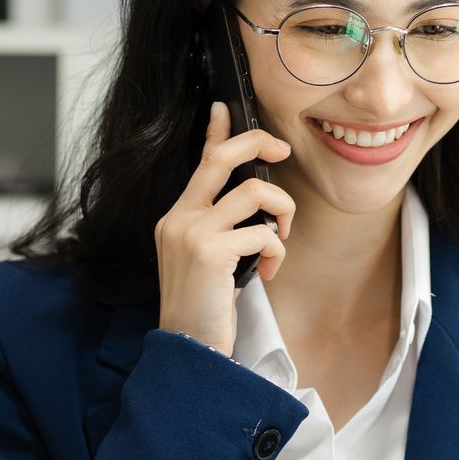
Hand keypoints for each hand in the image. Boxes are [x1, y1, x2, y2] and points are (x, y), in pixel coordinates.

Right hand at [154, 100, 295, 358]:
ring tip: (280, 239)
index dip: (215, 132)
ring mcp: (192, 233)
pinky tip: (268, 272)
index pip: (198, 164)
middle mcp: (178, 219)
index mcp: (176, 219)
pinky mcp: (210, 252)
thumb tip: (257, 208)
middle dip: (257, 143)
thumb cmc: (204, 310)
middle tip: (282, 149)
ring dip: (281, 211)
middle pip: (222, 158)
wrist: (188, 350)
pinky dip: (277, 251)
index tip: (225, 109)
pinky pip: (264, 232)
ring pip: (254, 193)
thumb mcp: (206, 262)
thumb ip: (220, 230)